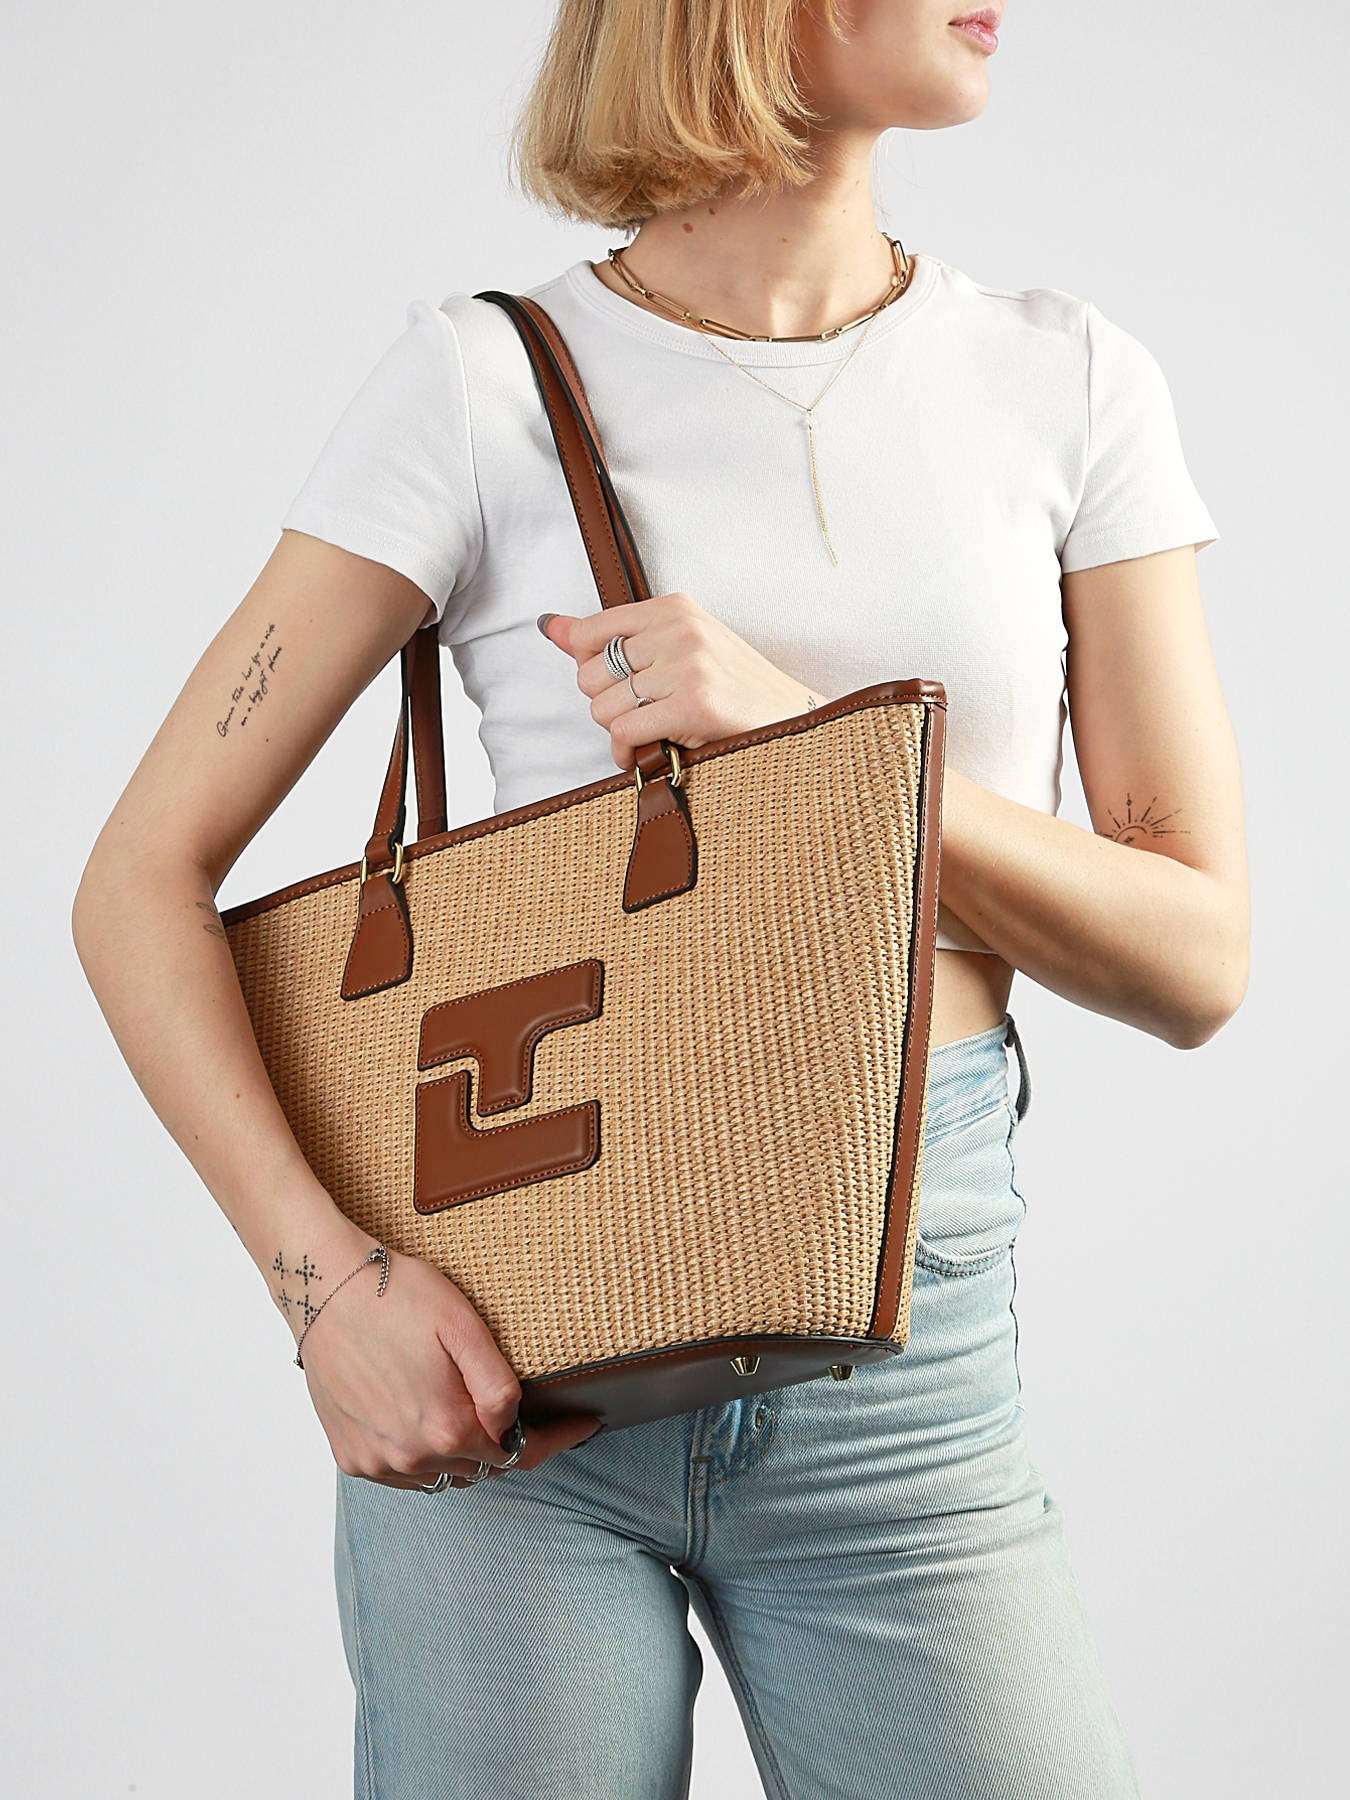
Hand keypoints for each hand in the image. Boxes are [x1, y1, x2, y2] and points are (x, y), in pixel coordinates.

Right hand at [297, 1229, 602, 1490]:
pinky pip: (402, 1473)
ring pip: (442, 1475)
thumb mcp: (464, 1328)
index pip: (518, 1455)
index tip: (583, 1424)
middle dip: (506, 1443)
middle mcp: (410, 1458)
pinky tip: (427, 1423)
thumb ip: (497, 1386)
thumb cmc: (397, 1296)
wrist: (325, 1288)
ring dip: (463, 1454)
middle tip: (524, 1412)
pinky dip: (423, 1457)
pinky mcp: (350, 1456)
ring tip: (473, 1416)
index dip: (556, 1440)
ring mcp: (377, 1462)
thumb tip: (513, 1426)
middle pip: (481, 1467)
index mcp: (446, 1429)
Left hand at [538, 593, 819, 772]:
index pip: (589, 633)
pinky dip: (629, 754)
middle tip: (644, 713)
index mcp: (674, 608)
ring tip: (652, 733)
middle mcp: (680, 630)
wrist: (790, 717)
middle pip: (590, 675)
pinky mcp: (694, 705)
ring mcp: (688, 666)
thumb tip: (549, 626)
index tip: (621, 684)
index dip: (593, 670)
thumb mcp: (676, 648)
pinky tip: (651, 753)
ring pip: (604, 708)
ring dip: (621, 733)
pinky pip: (625, 733)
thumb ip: (610, 637)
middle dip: (608, 704)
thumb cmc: (731, 688)